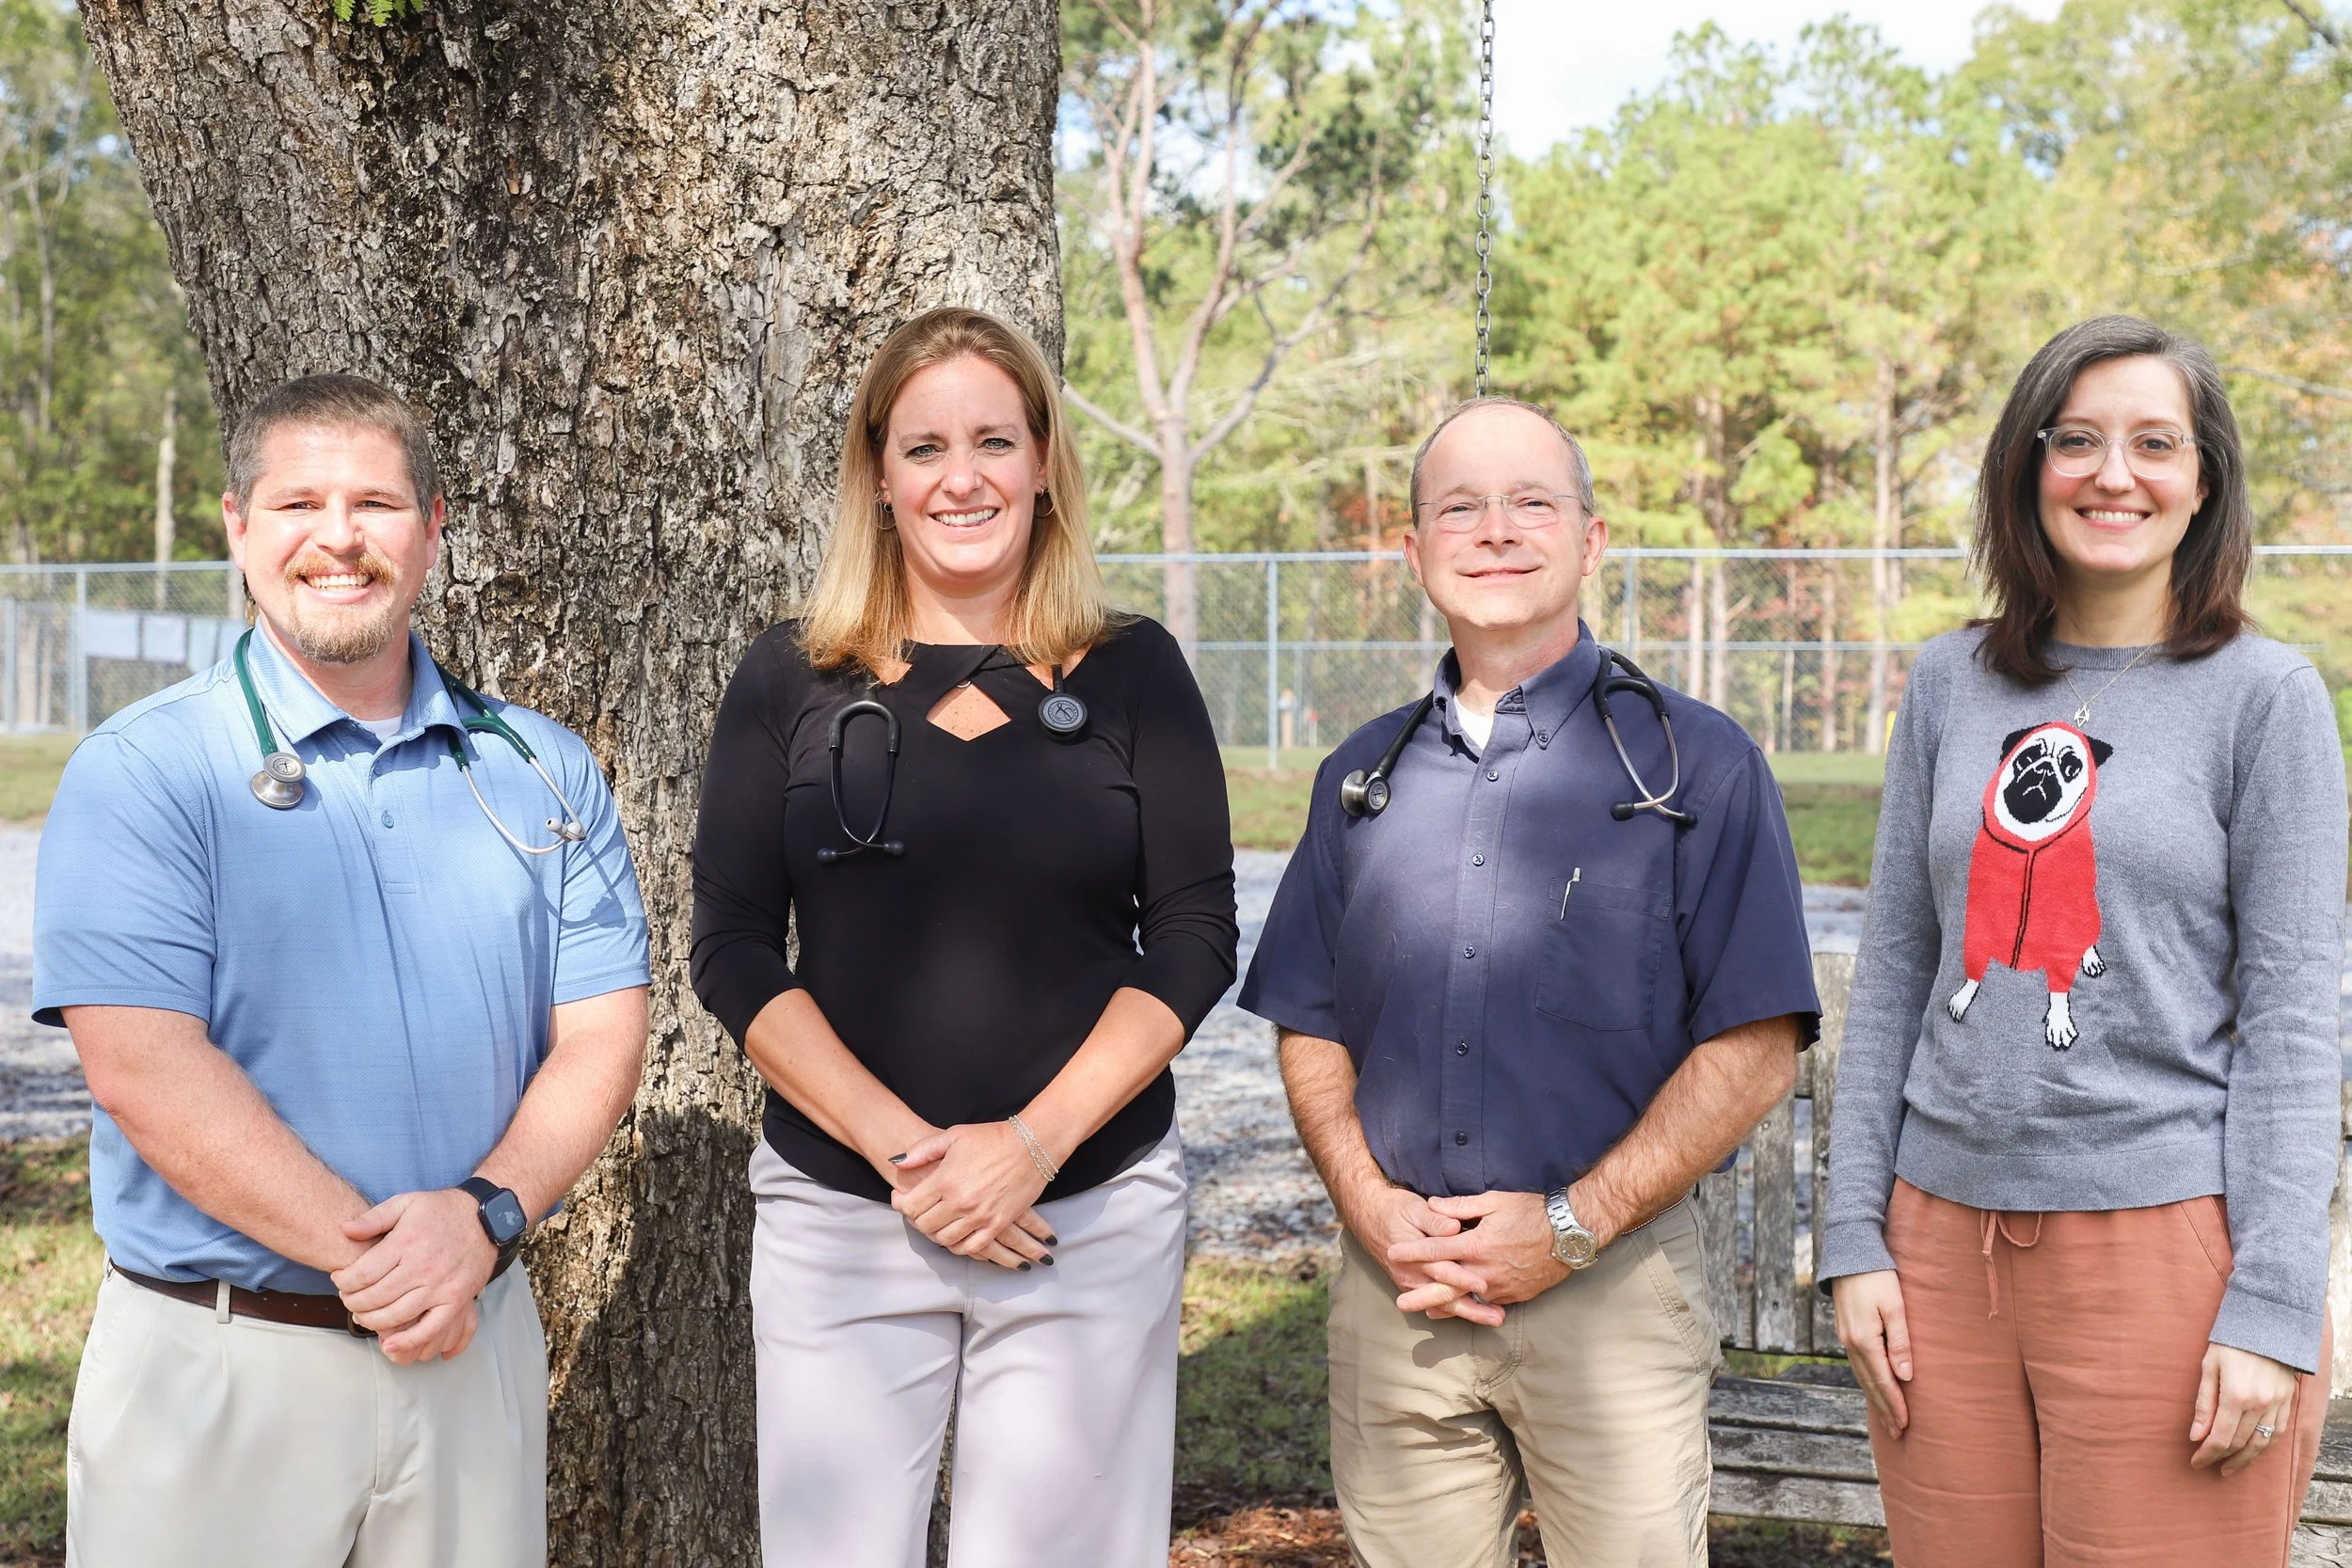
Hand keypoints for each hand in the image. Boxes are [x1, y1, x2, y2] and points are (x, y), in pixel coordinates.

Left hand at [332, 1188, 496, 1362]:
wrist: (487, 1218)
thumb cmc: (442, 1210)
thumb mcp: (406, 1202)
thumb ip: (374, 1217)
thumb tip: (345, 1229)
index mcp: (406, 1242)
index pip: (363, 1273)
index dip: (344, 1281)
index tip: (340, 1280)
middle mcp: (422, 1267)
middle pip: (375, 1297)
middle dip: (353, 1302)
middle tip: (348, 1298)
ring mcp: (440, 1286)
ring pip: (396, 1315)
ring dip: (372, 1321)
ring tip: (363, 1314)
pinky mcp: (456, 1300)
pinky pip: (430, 1328)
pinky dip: (408, 1341)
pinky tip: (390, 1345)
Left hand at [890, 1124, 1056, 1270]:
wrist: (1032, 1145)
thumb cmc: (992, 1138)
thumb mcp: (953, 1136)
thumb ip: (922, 1150)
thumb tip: (898, 1163)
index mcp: (945, 1180)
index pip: (910, 1206)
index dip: (901, 1203)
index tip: (902, 1198)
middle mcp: (960, 1203)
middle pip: (925, 1225)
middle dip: (917, 1218)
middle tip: (920, 1210)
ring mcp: (980, 1217)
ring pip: (945, 1239)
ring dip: (937, 1233)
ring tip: (938, 1221)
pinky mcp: (998, 1225)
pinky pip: (971, 1248)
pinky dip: (960, 1245)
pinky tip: (958, 1234)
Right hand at [1336, 1180, 1489, 1323]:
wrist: (1368, 1216)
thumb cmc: (1394, 1210)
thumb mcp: (1414, 1207)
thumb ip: (1435, 1220)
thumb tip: (1454, 1227)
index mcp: (1413, 1255)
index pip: (1442, 1269)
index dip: (1463, 1277)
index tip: (1483, 1285)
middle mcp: (1412, 1275)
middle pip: (1445, 1296)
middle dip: (1472, 1309)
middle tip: (1497, 1318)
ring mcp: (1411, 1284)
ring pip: (1442, 1303)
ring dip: (1469, 1312)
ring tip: (1494, 1319)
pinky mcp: (1414, 1285)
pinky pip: (1436, 1302)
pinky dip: (1456, 1309)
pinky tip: (1475, 1313)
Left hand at [1389, 1190, 1569, 1317]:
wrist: (1570, 1233)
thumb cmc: (1532, 1212)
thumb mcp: (1495, 1201)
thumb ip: (1461, 1206)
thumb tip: (1433, 1205)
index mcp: (1477, 1244)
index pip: (1436, 1250)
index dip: (1412, 1252)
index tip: (1393, 1253)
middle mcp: (1485, 1270)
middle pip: (1446, 1285)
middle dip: (1421, 1294)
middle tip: (1399, 1303)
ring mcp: (1501, 1286)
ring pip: (1467, 1300)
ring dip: (1444, 1306)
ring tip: (1425, 1312)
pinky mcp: (1515, 1294)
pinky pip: (1488, 1304)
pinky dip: (1472, 1309)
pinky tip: (1462, 1312)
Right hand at [1831, 1270, 1912, 1434]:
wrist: (1851, 1253)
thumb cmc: (1879, 1277)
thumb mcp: (1895, 1306)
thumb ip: (1900, 1342)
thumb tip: (1905, 1377)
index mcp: (1864, 1340)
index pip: (1883, 1381)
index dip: (1895, 1404)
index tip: (1905, 1425)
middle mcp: (1851, 1343)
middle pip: (1870, 1383)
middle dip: (1885, 1408)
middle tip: (1897, 1432)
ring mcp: (1845, 1337)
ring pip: (1862, 1376)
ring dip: (1875, 1398)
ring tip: (1887, 1418)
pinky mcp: (1846, 1331)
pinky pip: (1858, 1365)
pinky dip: (1868, 1381)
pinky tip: (1874, 1387)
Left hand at [2191, 1343, 2298, 1474]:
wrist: (2268, 1325)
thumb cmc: (2230, 1343)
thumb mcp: (2209, 1367)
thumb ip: (2204, 1404)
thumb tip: (2196, 1436)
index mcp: (2236, 1396)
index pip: (2220, 1437)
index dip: (2207, 1454)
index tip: (2195, 1462)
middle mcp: (2260, 1405)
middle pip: (2239, 1444)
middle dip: (2221, 1458)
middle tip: (2208, 1465)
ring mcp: (2277, 1405)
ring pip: (2261, 1444)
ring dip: (2245, 1459)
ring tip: (2229, 1468)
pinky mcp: (2287, 1402)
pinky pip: (2277, 1433)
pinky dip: (2264, 1446)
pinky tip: (2253, 1452)